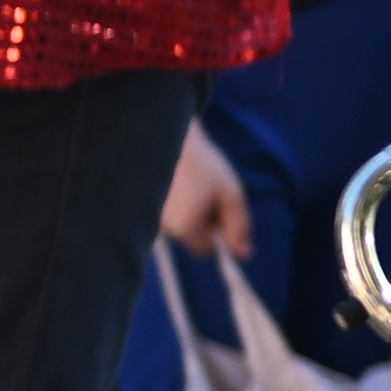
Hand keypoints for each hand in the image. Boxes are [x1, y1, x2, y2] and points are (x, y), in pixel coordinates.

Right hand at [159, 127, 251, 258]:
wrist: (170, 135)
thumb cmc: (204, 165)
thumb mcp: (231, 194)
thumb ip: (239, 226)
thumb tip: (245, 255)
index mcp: (184, 228)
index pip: (205, 250)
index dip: (218, 232)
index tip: (223, 210)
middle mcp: (163, 227)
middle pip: (191, 236)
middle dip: (205, 220)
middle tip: (211, 191)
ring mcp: (151, 216)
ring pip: (179, 223)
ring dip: (191, 209)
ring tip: (194, 181)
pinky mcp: (145, 205)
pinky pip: (167, 212)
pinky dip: (177, 201)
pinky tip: (180, 180)